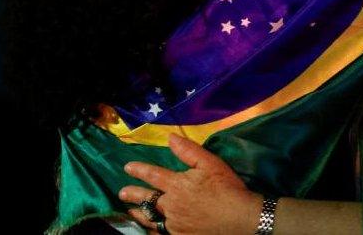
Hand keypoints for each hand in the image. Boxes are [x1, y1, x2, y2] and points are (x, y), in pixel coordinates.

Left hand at [119, 133, 261, 233]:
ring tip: (130, 212)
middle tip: (122, 193)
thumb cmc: (227, 188)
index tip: (128, 167)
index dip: (139, 170)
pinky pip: (160, 234)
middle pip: (146, 199)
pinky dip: (152, 231)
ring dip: (138, 214)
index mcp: (177, 185)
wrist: (240, 218)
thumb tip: (170, 137)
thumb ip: (188, 151)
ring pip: (150, 219)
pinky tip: (149, 230)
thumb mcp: (211, 163)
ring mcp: (174, 224)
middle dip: (132, 194)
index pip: (152, 175)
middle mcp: (170, 205)